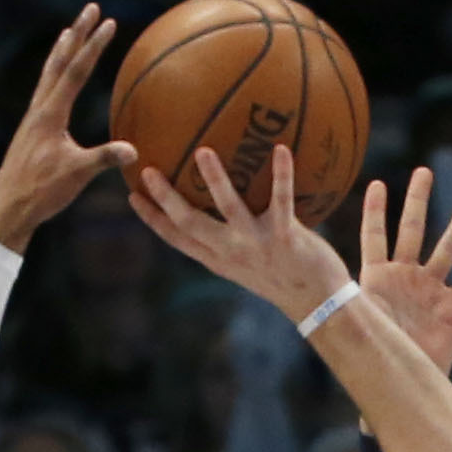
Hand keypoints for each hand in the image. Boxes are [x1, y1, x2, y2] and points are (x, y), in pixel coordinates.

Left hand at [0, 6, 134, 246]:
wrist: (8, 208)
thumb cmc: (41, 192)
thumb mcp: (76, 174)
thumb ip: (103, 158)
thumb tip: (134, 150)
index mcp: (50, 113)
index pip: (76, 71)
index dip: (93, 46)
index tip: (108, 22)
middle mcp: (39, 108)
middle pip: (60, 61)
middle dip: (78, 34)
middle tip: (90, 9)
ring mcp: (33, 117)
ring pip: (49, 73)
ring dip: (62, 50)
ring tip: (70, 31)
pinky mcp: (31, 128)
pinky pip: (45, 90)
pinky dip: (54, 74)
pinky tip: (57, 78)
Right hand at [127, 143, 350, 320]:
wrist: (319, 303)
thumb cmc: (286, 276)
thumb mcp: (251, 261)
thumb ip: (233, 235)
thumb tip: (225, 202)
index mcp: (219, 259)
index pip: (177, 238)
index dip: (152, 219)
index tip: (131, 196)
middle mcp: (232, 252)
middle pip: (189, 223)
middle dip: (166, 198)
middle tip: (148, 170)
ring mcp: (257, 245)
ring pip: (228, 209)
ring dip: (215, 180)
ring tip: (203, 152)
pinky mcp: (285, 238)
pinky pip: (281, 200)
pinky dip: (282, 174)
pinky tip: (281, 148)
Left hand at [358, 166, 451, 375]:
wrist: (401, 383)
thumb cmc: (373, 358)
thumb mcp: (357, 332)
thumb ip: (346, 318)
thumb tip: (318, 320)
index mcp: (376, 279)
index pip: (374, 237)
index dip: (374, 212)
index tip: (377, 184)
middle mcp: (404, 278)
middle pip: (412, 231)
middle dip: (418, 201)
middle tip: (424, 171)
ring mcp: (428, 291)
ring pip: (447, 250)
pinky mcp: (449, 310)